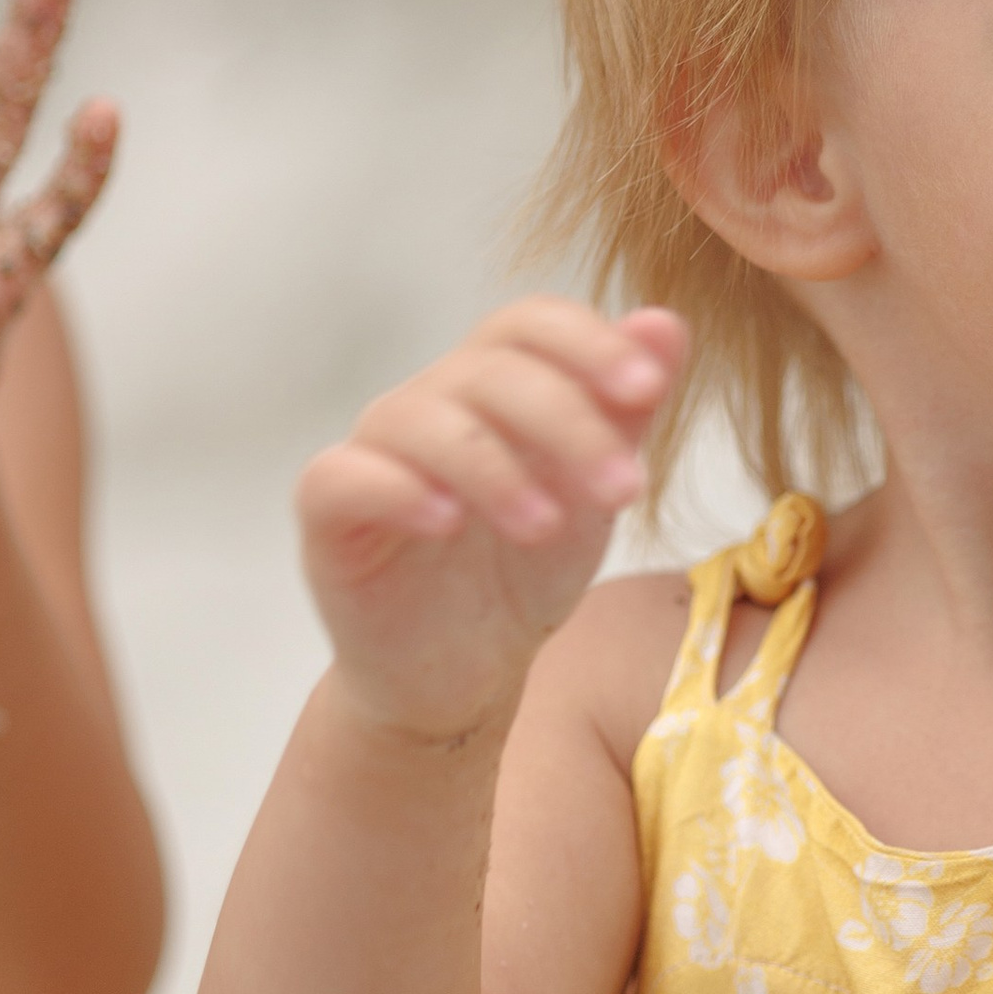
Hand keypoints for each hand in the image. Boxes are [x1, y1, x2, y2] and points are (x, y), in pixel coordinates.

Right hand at [298, 299, 688, 741]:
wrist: (466, 671)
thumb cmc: (524, 569)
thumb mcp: (594, 494)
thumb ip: (627, 413)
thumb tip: (664, 324)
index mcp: (494, 384)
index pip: (531, 322)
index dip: (588, 342)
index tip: (647, 389)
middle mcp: (429, 402)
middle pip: (490, 370)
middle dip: (568, 425)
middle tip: (623, 490)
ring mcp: (373, 451)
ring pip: (421, 419)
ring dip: (495, 468)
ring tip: (545, 526)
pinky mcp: (328, 511)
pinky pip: (346, 476)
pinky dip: (398, 489)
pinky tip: (448, 520)